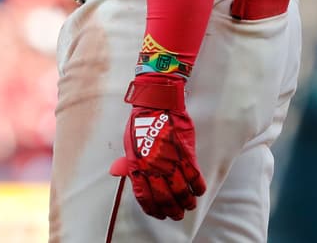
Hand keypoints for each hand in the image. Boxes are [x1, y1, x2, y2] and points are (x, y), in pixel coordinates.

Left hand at [108, 73, 205, 220]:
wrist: (157, 102)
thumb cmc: (141, 121)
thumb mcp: (129, 143)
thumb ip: (128, 162)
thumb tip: (117, 172)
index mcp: (137, 166)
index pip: (144, 196)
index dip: (153, 209)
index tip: (159, 214)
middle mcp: (153, 168)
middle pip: (165, 198)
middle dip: (172, 211)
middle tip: (177, 214)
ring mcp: (170, 162)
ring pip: (181, 192)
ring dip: (186, 202)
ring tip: (189, 205)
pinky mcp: (185, 154)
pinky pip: (194, 177)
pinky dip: (198, 188)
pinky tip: (198, 191)